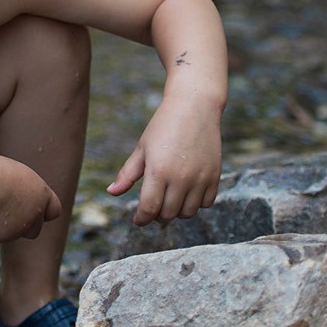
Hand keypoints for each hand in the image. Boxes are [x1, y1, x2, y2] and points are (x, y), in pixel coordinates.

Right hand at [0, 156, 61, 243]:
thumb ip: (21, 190)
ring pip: (14, 232)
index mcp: (41, 192)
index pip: (54, 209)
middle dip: (23, 224)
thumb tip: (14, 199)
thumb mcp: (12, 175)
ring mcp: (21, 227)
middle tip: (5, 209)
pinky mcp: (4, 235)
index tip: (28, 205)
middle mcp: (36, 212)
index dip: (43, 210)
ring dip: (5, 224)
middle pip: (35, 228)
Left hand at [107, 97, 220, 225]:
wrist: (194, 106)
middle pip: (167, 214)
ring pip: (188, 213)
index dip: (141, 219)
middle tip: (152, 209)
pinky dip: (196, 204)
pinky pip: (206, 203)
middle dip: (156, 216)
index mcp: (159, 171)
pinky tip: (187, 194)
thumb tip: (111, 192)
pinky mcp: (215, 175)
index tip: (138, 220)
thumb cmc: (163, 126)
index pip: (149, 209)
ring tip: (169, 202)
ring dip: (176, 212)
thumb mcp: (142, 148)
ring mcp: (200, 178)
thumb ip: (127, 174)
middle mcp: (181, 178)